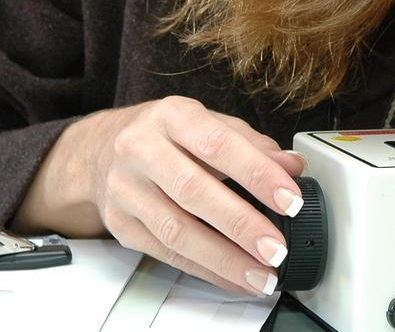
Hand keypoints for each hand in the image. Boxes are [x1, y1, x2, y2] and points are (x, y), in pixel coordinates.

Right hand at [15, 96, 305, 295]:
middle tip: (277, 247)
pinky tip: (234, 278)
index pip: (217, 144)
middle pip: (193, 191)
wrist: (102, 149)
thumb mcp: (209, 123)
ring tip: (262, 274)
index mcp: (171, 116)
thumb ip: (252, 144)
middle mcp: (141, 150)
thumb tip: (292, 165)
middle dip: (241, 224)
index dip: (257, 173)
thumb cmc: (167, 135)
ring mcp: (126, 190)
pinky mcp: (120, 225)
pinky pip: (166, 254)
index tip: (290, 199)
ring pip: (176, 231)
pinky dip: (206, 270)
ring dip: (225, 259)